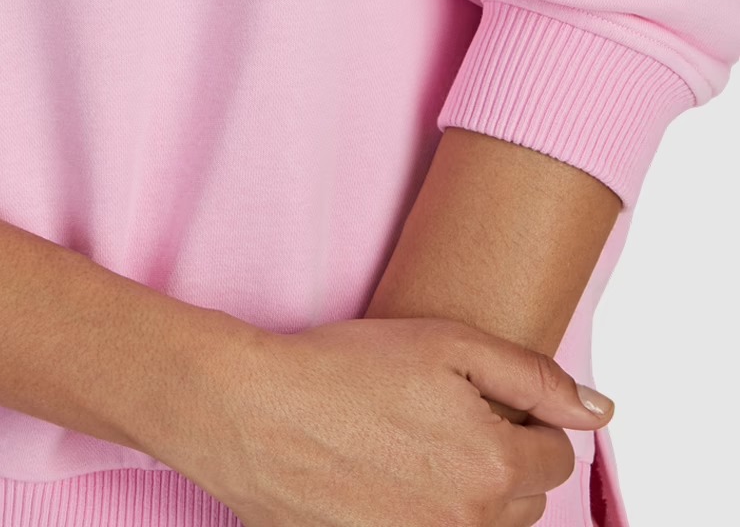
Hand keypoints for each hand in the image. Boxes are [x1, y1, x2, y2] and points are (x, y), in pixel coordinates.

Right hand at [151, 311, 613, 526]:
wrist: (251, 413)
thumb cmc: (339, 369)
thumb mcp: (446, 342)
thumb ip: (533, 375)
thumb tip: (598, 410)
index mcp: (496, 468)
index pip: (555, 456)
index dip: (521, 418)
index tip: (478, 397)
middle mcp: (471, 523)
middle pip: (523, 499)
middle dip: (498, 458)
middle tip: (439, 415)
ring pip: (481, 525)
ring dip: (464, 491)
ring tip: (408, 446)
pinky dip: (421, 513)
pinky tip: (384, 479)